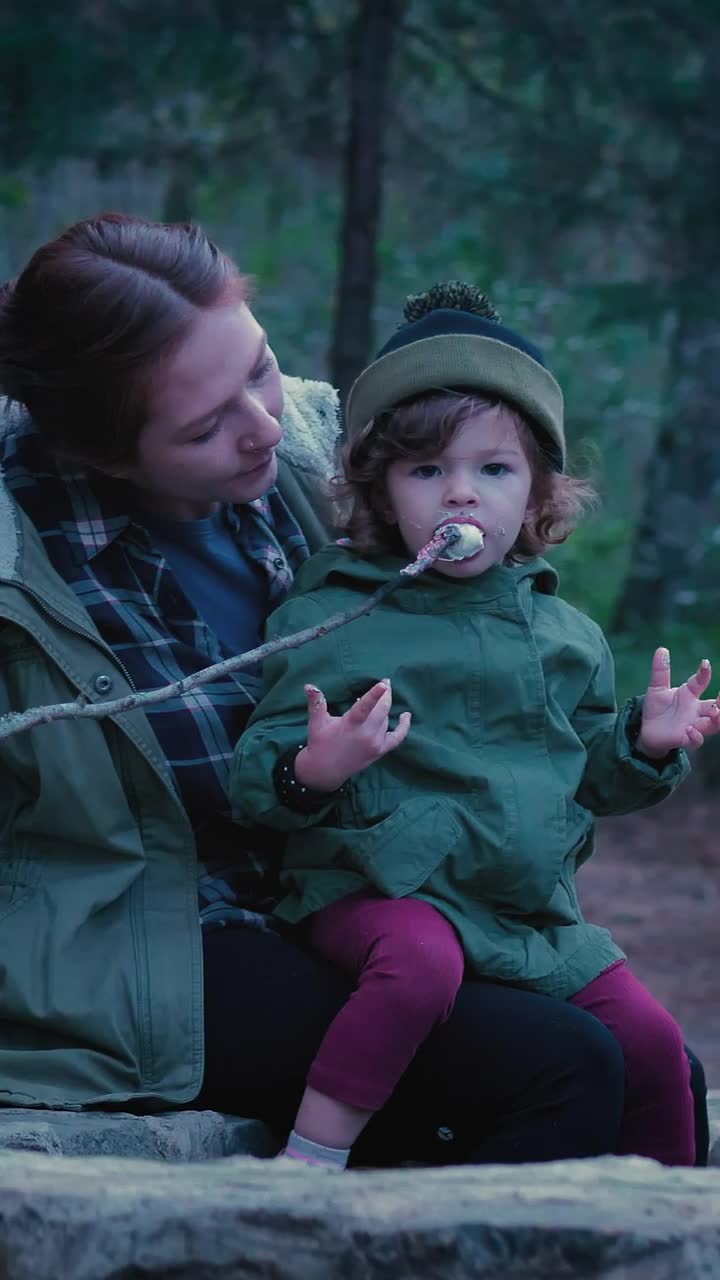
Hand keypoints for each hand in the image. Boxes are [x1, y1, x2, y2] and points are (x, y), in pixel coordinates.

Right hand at [294, 678, 411, 791]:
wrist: (324, 771)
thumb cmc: (319, 743)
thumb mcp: (316, 722)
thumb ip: (316, 703)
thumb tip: (309, 685)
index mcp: (350, 725)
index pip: (364, 707)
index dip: (375, 695)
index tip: (384, 683)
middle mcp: (365, 734)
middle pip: (381, 710)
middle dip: (385, 695)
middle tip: (386, 682)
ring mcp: (375, 743)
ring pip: (386, 719)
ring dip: (385, 707)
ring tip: (382, 696)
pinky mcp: (380, 751)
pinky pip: (397, 738)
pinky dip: (403, 727)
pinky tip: (406, 716)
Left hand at [637, 648, 719, 757]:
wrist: (647, 730)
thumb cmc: (657, 708)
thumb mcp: (656, 688)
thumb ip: (660, 671)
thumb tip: (661, 649)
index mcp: (690, 694)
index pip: (701, 681)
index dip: (704, 672)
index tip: (705, 663)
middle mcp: (696, 710)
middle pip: (716, 706)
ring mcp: (692, 725)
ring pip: (713, 724)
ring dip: (717, 719)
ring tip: (716, 711)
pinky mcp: (685, 739)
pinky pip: (696, 740)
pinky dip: (696, 736)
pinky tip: (690, 729)